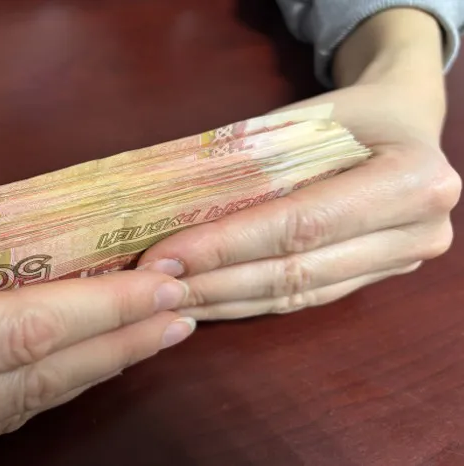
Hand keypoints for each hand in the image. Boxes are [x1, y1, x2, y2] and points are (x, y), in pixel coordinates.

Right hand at [0, 227, 192, 464]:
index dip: (92, 312)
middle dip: (115, 344)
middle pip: (26, 382)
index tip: (155, 286)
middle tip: (179, 308)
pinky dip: (40, 393)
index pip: (5, 336)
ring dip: (91, 371)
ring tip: (149, 337)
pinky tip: (75, 370)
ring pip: (12, 412)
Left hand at [137, 9, 461, 319]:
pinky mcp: (379, 277)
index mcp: (410, 180)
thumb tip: (169, 203)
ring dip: (228, 301)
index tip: (167, 256)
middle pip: (297, 270)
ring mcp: (402, 262)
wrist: (406, 122)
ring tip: (173, 300)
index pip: (300, 224)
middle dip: (218, 281)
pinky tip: (210, 303)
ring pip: (299, 294)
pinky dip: (253, 302)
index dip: (227, 245)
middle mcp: (418, 232)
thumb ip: (250, 162)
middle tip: (157, 286)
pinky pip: (307, 298)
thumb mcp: (305, 118)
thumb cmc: (353, 111)